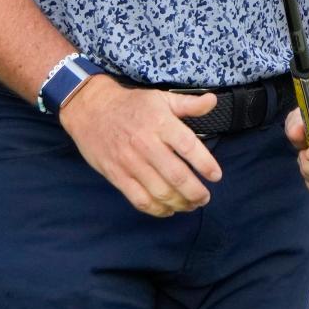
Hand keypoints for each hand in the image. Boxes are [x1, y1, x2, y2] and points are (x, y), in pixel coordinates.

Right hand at [59, 76, 222, 217]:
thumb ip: (189, 104)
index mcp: (160, 122)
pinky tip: (168, 210)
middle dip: (195, 192)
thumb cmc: (131, 104)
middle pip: (176, 175)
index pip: (188, 146)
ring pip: (160, 192)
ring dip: (180, 203)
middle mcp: (146, 143)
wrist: (91, 109)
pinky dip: (157, 210)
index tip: (216, 176)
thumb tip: (213, 101)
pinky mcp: (117, 175)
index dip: (205, 164)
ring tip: (190, 204)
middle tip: (204, 197)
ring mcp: (130, 161)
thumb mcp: (161, 98)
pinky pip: (140, 199)